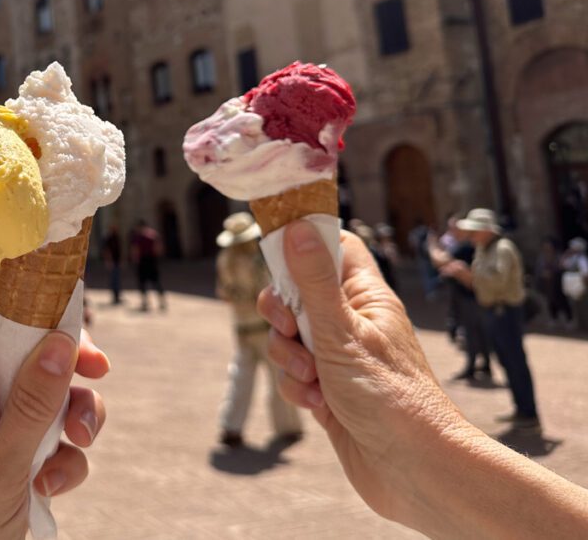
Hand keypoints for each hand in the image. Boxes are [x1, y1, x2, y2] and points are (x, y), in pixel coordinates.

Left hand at [0, 296, 108, 538]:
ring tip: (80, 442)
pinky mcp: (13, 476)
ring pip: (46, 406)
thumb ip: (30, 406)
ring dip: (74, 418)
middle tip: (100, 370)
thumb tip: (61, 341)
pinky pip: (51, 448)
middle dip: (63, 368)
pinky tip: (53, 490)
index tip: (44, 306)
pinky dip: (64, 462)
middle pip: (22, 363)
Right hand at [258, 223, 464, 526]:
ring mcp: (340, 357)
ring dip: (289, 357)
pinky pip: (294, 375)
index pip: (335, 245)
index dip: (306, 243)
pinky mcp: (328, 390)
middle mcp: (353, 322)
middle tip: (291, 328)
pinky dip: (296, 387)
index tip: (280, 252)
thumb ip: (314, 281)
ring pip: (290, 338)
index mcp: (367, 297)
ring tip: (314, 377)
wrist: (414, 470)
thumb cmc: (392, 398)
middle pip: (298, 293)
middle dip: (282, 313)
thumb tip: (297, 227)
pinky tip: (318, 404)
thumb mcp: (342, 332)